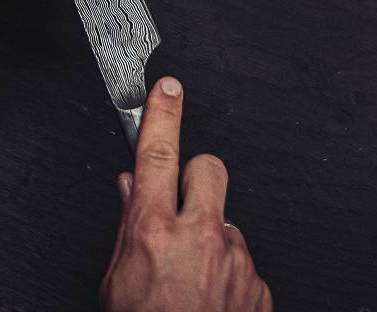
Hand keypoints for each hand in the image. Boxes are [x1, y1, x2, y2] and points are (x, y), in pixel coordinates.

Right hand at [100, 77, 271, 311]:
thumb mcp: (116, 281)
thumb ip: (127, 228)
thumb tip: (131, 188)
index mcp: (154, 232)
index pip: (157, 154)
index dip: (162, 113)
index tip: (167, 87)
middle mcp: (200, 238)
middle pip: (210, 167)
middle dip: (197, 176)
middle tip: (182, 204)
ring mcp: (235, 262)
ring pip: (227, 223)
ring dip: (211, 241)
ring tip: (191, 283)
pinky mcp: (260, 287)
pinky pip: (244, 264)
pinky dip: (228, 278)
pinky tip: (209, 303)